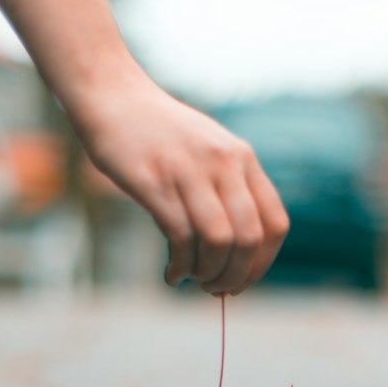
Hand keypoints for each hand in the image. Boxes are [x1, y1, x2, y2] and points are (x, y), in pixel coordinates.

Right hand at [70, 64, 288, 294]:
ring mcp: (189, 171)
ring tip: (191, 278)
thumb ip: (229, 188)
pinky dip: (181, 267)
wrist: (112, 97)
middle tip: (215, 289)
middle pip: (249, 239)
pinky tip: (172, 274)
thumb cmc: (160, 134)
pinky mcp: (155, 183)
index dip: (262, 263)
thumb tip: (239, 249)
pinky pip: (182, 238)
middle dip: (236, 276)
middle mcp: (222, 163)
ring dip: (208, 274)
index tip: (242, 279)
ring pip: (219, 242)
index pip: (275, 224)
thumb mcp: (208, 151)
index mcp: (242, 158)